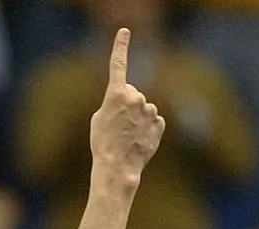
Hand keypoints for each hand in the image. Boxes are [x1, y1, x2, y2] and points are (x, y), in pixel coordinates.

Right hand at [89, 29, 165, 191]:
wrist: (117, 167)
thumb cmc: (102, 143)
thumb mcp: (99, 118)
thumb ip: (114, 102)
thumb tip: (129, 100)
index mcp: (116, 94)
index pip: (118, 65)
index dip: (120, 47)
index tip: (125, 31)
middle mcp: (136, 98)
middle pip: (133, 93)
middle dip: (127, 104)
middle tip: (117, 126)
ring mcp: (150, 110)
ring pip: (144, 107)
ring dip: (137, 118)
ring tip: (127, 136)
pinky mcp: (159, 123)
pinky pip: (153, 120)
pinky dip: (147, 128)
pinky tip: (138, 140)